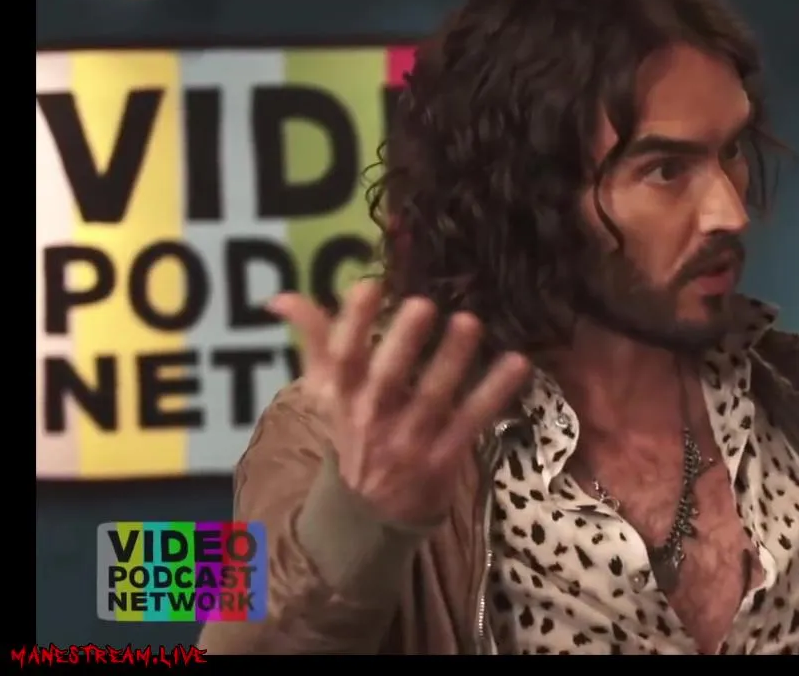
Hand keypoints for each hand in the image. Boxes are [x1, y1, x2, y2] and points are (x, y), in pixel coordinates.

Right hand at [268, 281, 531, 525]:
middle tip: (423, 304)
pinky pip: (472, 421)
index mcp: (342, 396)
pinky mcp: (445, 457)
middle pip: (386, 378)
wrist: (367, 513)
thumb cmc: (353, 432)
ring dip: (452, 361)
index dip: (352, 323)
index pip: (342, 357)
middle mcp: (373, 416)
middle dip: (403, 342)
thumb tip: (280, 298)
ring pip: (432, 398)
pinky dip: (495, 393)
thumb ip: (314, 339)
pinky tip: (518, 362)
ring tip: (470, 322)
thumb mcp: (328, 392)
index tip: (367, 286)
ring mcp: (410, 440)